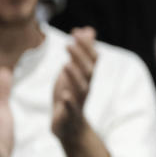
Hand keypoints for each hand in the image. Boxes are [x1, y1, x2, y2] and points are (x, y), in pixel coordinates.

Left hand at [52, 27, 97, 143]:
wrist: (69, 126)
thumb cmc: (70, 95)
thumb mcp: (75, 71)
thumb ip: (82, 52)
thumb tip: (88, 30)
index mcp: (86, 77)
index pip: (92, 58)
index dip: (85, 45)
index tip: (75, 32)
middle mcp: (86, 87)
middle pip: (88, 71)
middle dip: (80, 57)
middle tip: (68, 44)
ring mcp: (79, 101)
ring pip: (81, 88)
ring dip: (75, 76)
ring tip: (65, 65)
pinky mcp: (70, 114)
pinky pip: (72, 108)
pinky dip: (69, 101)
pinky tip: (64, 94)